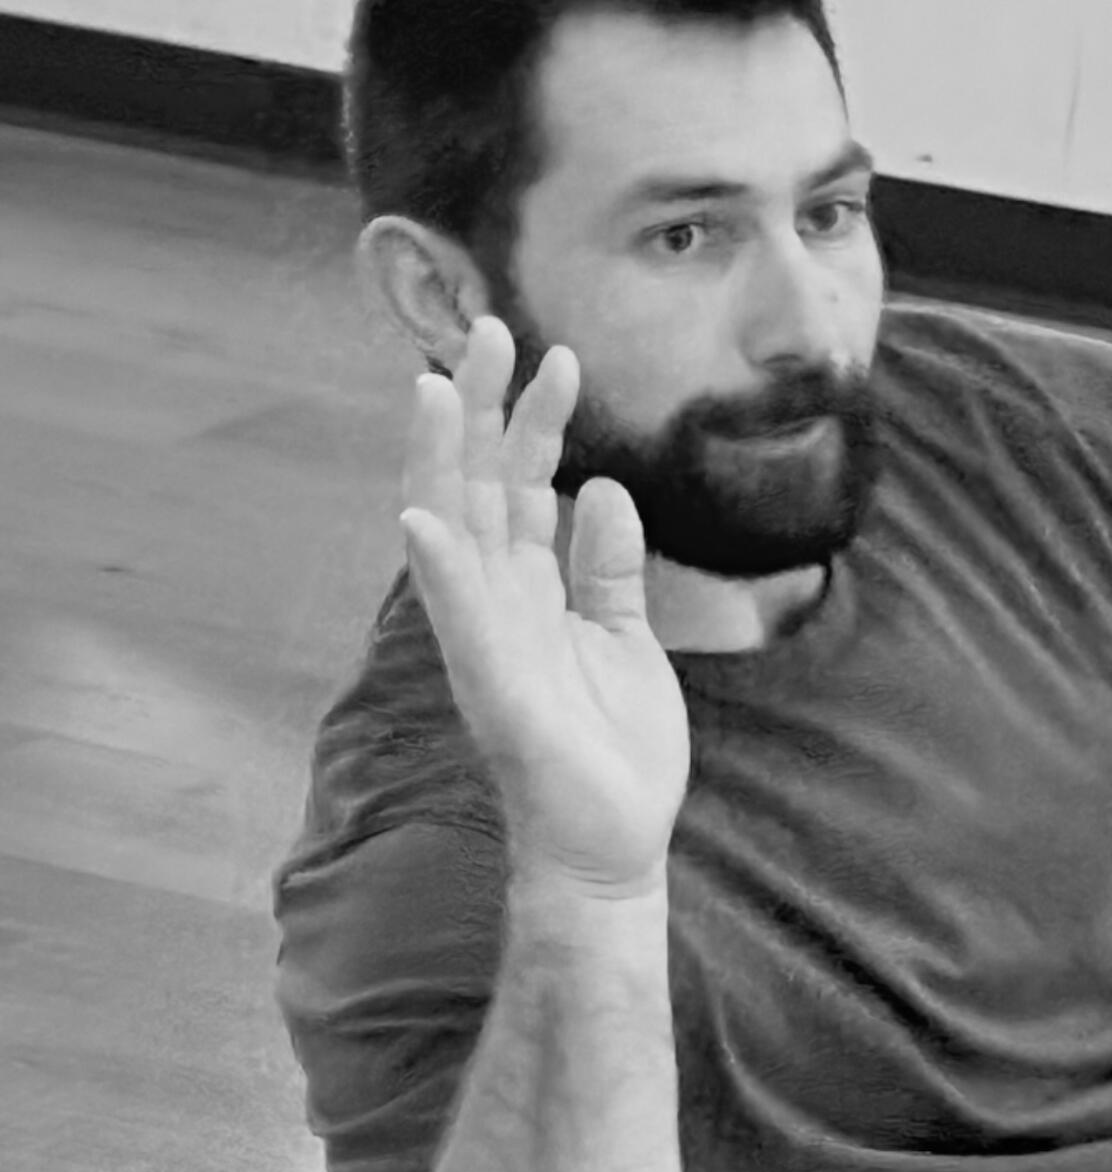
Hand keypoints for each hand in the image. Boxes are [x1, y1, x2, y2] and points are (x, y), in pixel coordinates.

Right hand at [396, 319, 687, 895]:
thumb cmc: (612, 748)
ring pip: (454, 534)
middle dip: (483, 408)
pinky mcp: (492, 688)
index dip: (536, 420)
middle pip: (479, 486)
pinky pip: (459, 620)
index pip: (522, 486)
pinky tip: (425, 518)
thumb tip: (602, 489)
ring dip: (444, 462)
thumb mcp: (627, 639)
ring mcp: (487, 642)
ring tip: (437, 390)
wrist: (611, 844)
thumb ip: (608, 568)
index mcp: (530, 592)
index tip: (558, 354)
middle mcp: (497, 605)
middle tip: (487, 327)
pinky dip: (440, 568)